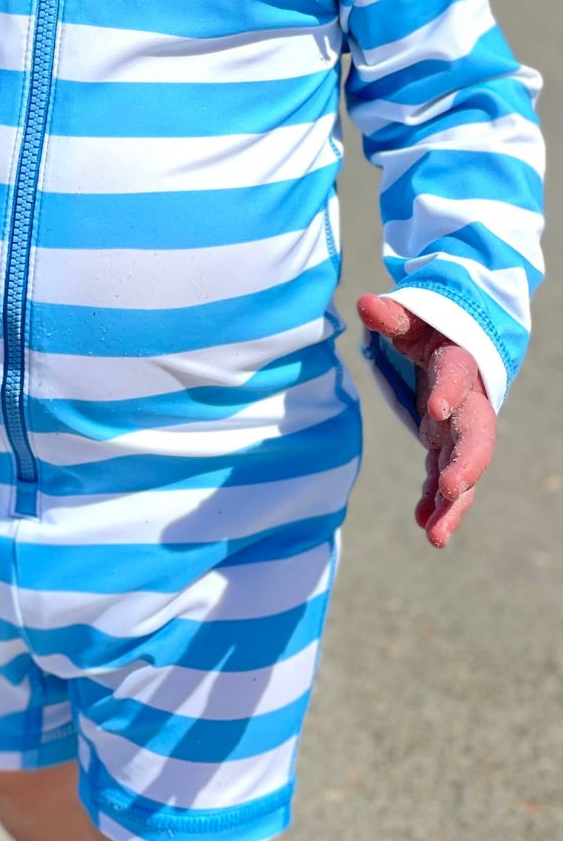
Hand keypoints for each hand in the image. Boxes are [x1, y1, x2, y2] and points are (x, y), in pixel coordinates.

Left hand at [356, 293, 494, 549]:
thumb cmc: (429, 332)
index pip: (457, 377)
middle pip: (476, 436)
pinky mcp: (446, 448)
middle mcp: (467, 404)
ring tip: (436, 537)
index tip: (433, 409)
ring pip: (464, 470)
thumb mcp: (413, 321)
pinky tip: (427, 529)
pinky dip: (437, 504)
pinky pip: (445, 480)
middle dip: (468, 463)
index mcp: (460, 364)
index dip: (449, 392)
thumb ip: (392, 316)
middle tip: (455, 488)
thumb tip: (364, 303)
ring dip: (453, 504)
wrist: (456, 350)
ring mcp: (459, 431)